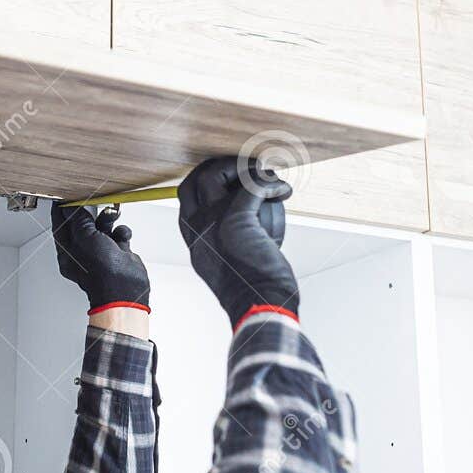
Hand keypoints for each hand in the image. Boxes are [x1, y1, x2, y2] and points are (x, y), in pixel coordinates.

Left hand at [51, 203, 149, 312]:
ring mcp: (101, 253)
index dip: (62, 211)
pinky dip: (121, 232)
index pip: (60, 227)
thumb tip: (71, 208)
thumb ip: (78, 221)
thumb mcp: (85, 238)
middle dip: (90, 213)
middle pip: (82, 225)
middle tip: (94, 201)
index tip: (64, 197)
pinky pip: (117, 235)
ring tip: (112, 216)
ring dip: (108, 220)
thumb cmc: (102, 272)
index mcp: (68, 252)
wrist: (126, 288)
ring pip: (102, 228)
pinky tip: (122, 236)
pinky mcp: (117, 253)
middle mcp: (83, 253)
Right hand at [177, 157, 297, 326]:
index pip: (188, 196)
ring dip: (244, 168)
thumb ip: (230, 238)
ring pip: (215, 174)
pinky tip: (284, 190)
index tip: (233, 179)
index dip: (209, 179)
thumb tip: (250, 215)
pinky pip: (252, 186)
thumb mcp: (231, 262)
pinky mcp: (235, 221)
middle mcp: (197, 229)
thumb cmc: (254, 289)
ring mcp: (212, 223)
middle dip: (221, 166)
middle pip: (196, 179)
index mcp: (194, 239)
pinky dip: (270, 183)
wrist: (260, 306)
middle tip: (248, 169)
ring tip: (268, 176)